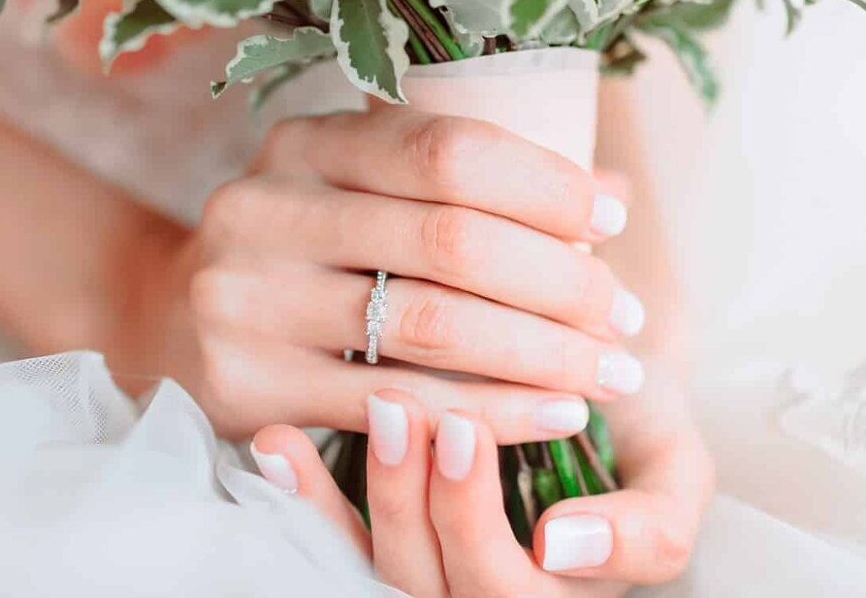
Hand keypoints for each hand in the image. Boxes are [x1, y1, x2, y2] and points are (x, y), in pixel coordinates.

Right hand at [137, 107, 645, 438]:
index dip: (545, 183)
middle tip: (624, 318)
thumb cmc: (300, 250)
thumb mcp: (361, 192)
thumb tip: (609, 195)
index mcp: (302, 143)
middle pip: (449, 239)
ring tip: (608, 372)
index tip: (610, 222)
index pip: (445, 147)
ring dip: (544, 354)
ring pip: (431, 326)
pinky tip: (552, 416)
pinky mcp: (247, 382)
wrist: (170, 320)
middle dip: (562, 281)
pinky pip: (397, 404)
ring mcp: (247, 297)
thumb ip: (469, 188)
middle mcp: (265, 208)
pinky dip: (492, 414)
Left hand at [252, 384, 711, 596]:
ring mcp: (427, 567)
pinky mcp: (378, 530)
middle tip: (438, 415)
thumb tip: (562, 548)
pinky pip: (332, 535)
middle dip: (431, 503)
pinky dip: (303, 491)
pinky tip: (278, 442)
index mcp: (562, 597)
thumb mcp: (675, 473)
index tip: (491, 463)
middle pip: (439, 585)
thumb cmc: (634, 425)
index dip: (485, 530)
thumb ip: (654, 524)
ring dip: (375, 490)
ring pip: (381, 566)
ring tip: (385, 408)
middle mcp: (487, 592)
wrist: (585, 378)